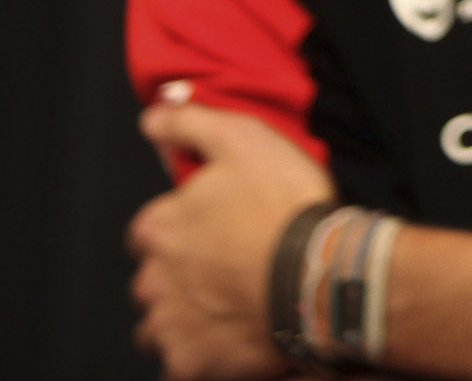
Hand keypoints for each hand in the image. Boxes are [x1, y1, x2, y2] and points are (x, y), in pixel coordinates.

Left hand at [128, 102, 333, 379]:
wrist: (320, 274)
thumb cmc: (287, 208)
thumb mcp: (244, 139)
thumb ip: (190, 123)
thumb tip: (154, 115)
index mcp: (161, 227)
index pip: (151, 229)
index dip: (186, 226)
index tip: (216, 228)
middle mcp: (154, 278)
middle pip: (154, 279)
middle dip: (182, 275)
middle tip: (231, 267)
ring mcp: (171, 323)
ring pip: (162, 323)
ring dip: (186, 315)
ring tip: (233, 304)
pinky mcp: (191, 361)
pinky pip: (183, 361)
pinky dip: (204, 351)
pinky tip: (235, 333)